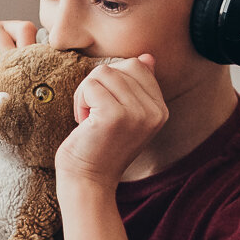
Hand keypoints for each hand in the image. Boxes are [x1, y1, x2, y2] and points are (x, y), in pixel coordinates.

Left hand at [57, 54, 167, 186]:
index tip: (105, 109)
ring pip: (102, 73)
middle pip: (119, 67)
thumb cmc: (98, 147)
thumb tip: (147, 57)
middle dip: (97, 86)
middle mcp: (155, 111)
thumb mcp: (124, 115)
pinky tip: (84, 124)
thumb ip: (136, 86)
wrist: (87, 181)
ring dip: (86, 93)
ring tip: (89, 119)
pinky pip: (90, 85)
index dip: (112, 82)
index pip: (136, 66)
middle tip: (94, 115)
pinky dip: (80, 101)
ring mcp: (137, 113)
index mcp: (160, 110)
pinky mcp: (115, 116)